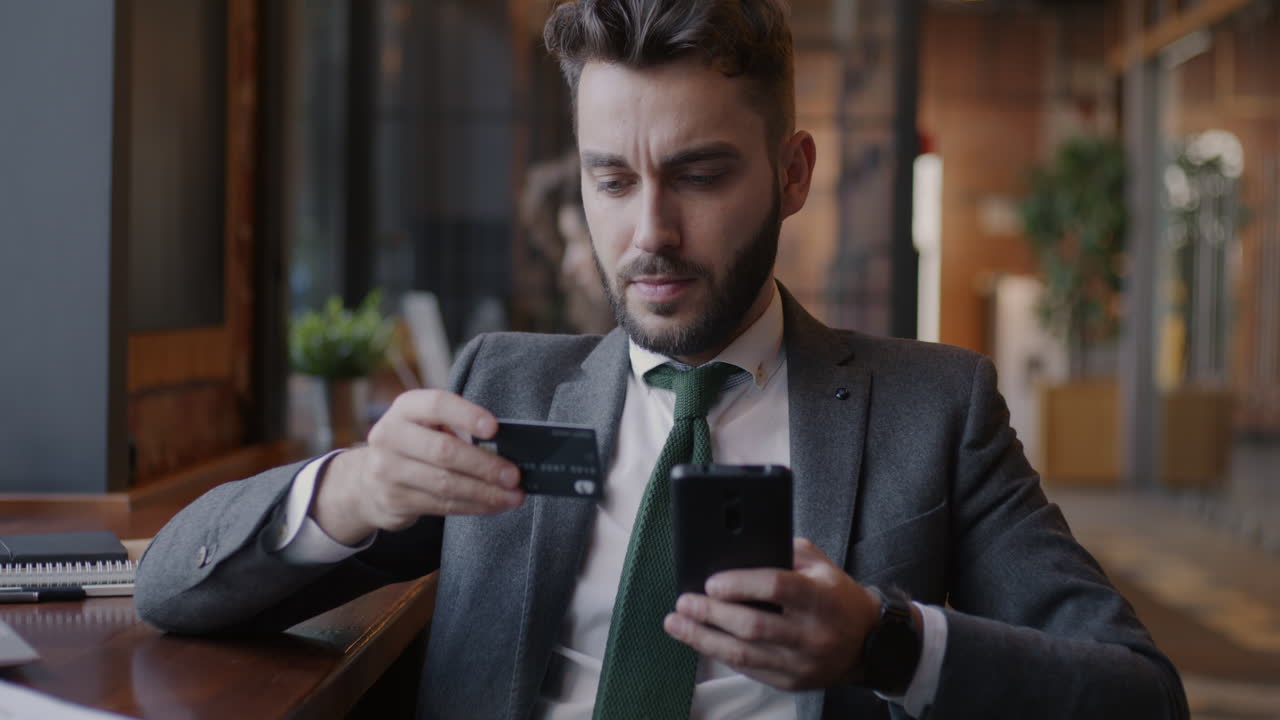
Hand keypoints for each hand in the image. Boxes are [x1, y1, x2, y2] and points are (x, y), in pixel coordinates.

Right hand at [310, 389, 523, 543]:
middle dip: (485, 465)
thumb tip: (506, 449)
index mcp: (405, 408)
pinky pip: (442, 505)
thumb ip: (458, 429)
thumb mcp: (427, 426)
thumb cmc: (415, 446)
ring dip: (485, 492)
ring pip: (445, 484)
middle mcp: (390, 435)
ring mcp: (387, 470)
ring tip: (513, 496)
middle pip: (444, 451)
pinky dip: (474, 506)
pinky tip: (494, 505)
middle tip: (514, 474)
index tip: (495, 428)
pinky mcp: (394, 500)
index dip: (467, 415)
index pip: (437, 404)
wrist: (367, 481)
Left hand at [663, 537, 881, 690]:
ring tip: (677, 624)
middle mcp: (812, 633)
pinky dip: (720, 654)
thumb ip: (784, 551)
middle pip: (753, 625)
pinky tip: (700, 640)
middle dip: (711, 614)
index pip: (776, 587)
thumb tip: (737, 548)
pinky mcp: (792, 681)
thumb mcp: (820, 565)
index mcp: (821, 597)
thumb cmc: (837, 596)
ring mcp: (802, 662)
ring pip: (744, 654)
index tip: (711, 583)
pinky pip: (749, 669)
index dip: (740, 584)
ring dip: (704, 638)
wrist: (869, 642)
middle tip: (684, 602)